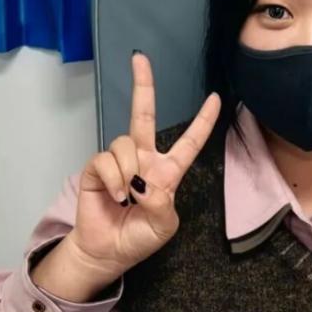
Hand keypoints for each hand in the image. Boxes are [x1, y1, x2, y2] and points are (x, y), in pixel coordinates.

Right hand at [68, 52, 220, 277]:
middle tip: (140, 59)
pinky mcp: (96, 168)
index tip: (215, 98)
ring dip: (128, 171)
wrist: (108, 253)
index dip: (202, 122)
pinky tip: (115, 196)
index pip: (189, 143)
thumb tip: (143, 183)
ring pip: (125, 143)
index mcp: (167, 173)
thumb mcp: (164, 225)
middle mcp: (143, 161)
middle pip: (144, 115)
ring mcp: (119, 162)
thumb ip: (162, 204)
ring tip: (127, 197)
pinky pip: (105, 160)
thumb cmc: (138, 239)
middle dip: (143, 86)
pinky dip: (113, 179)